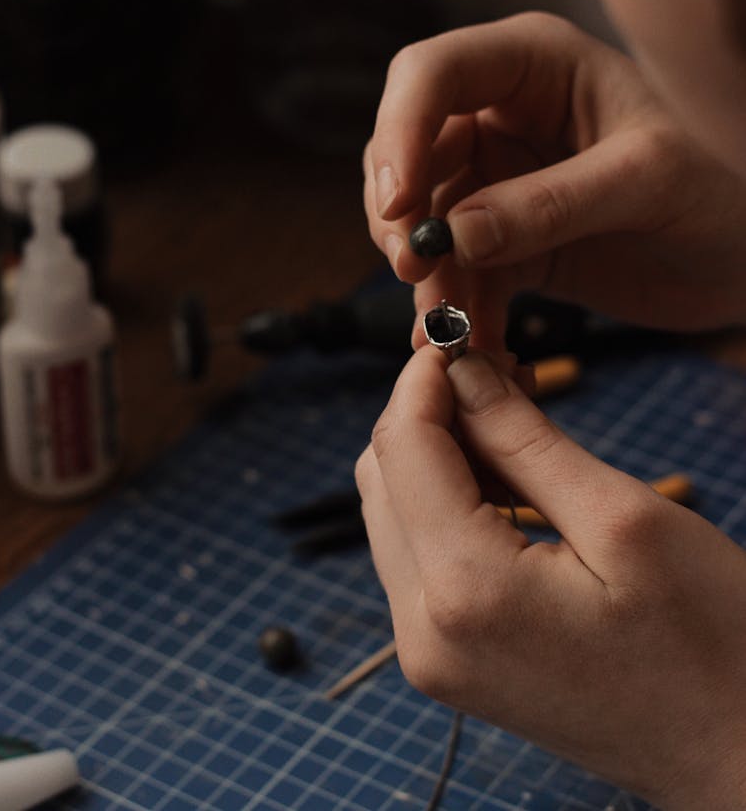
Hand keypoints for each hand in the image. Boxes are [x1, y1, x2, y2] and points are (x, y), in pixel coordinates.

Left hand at [356, 346, 745, 808]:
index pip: (402, 448)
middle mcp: (423, 632)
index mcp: (465, 593)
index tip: (457, 335)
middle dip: (426, 413)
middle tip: (493, 374)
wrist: (735, 758)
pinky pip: (418, 557)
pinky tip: (503, 480)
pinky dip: (446, 504)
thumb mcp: (622, 520)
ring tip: (506, 423)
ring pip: (393, 515)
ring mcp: (429, 654)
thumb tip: (462, 374)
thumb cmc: (711, 644)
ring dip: (435, 456)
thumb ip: (524, 439)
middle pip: (382, 480)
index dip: (423, 379)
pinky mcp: (447, 660)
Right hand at [364, 12, 745, 347]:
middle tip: (414, 275)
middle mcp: (503, 115)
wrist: (745, 256)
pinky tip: (468, 347)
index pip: (432, 75)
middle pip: (408, 151)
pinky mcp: (506, 241)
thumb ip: (551, 205)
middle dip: (400, 216)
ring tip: (445, 328)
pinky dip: (454, 309)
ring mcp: (499, 180)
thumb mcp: (647, 183)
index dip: (399, 133)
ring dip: (425, 276)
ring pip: (423, 219)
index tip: (396, 207)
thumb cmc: (721, 189)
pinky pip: (457, 272)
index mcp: (535, 64)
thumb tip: (454, 237)